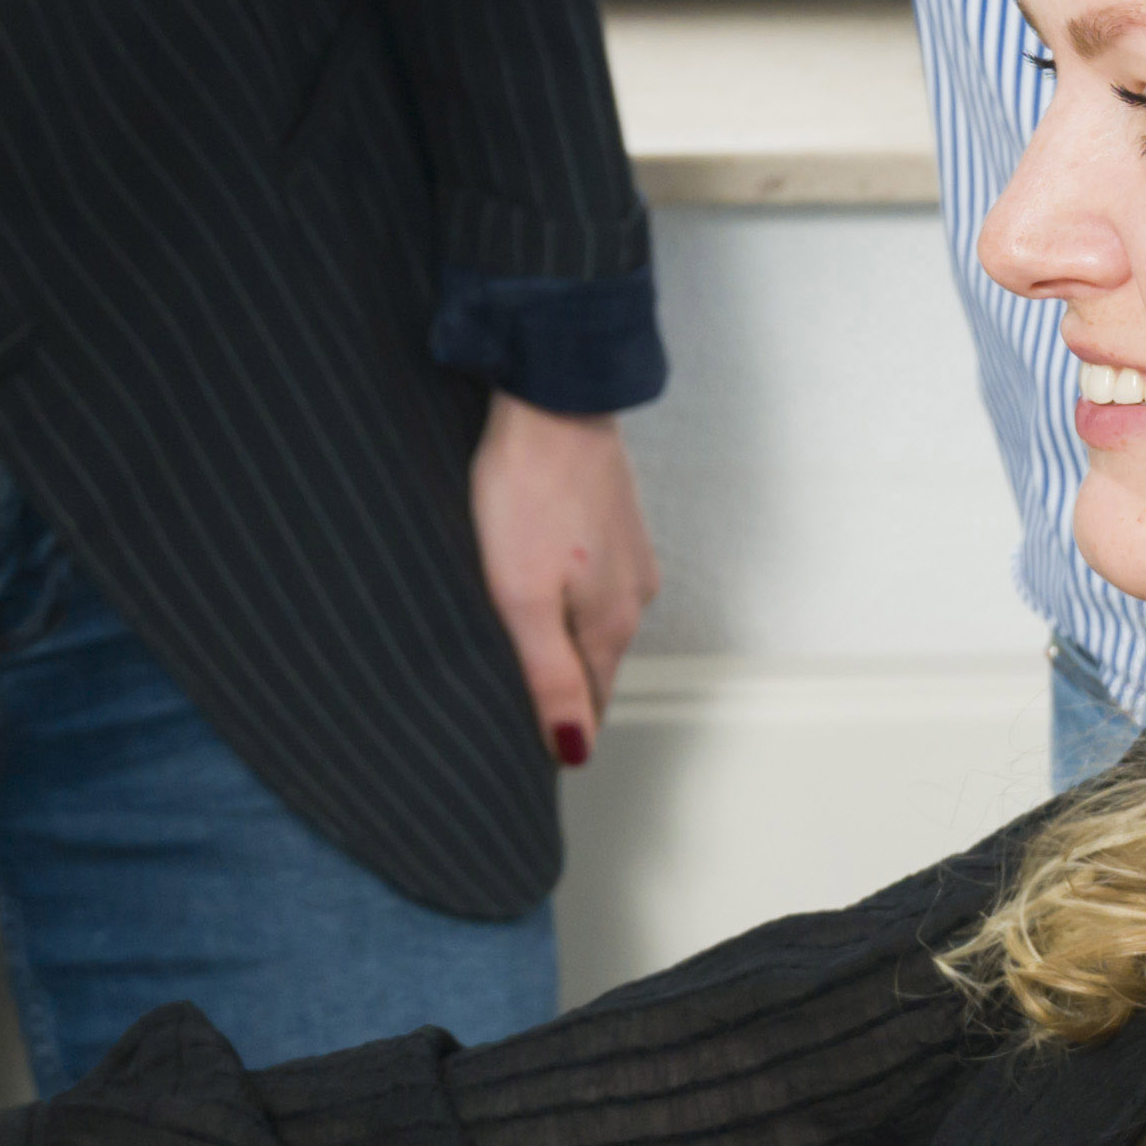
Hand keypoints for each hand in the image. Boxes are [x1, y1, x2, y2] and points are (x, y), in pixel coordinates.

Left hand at [470, 395, 656, 762]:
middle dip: (562, 692)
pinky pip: (591, 581)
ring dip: (562, 642)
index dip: (559, 730)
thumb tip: (575, 749)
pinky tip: (536, 588)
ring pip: (592, 621)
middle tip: (513, 713)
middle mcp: (632, 595)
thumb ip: (548, 674)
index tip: (525, 749)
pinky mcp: (612, 521)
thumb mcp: (523, 596)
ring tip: (519, 657)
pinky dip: (565, 598)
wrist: (554, 396)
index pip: (590, 704)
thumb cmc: (528, 492)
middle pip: (594, 665)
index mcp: (610, 624)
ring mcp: (628, 555)